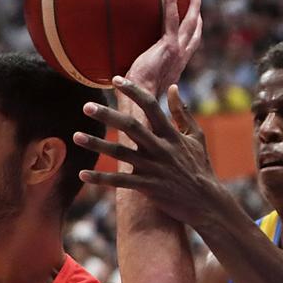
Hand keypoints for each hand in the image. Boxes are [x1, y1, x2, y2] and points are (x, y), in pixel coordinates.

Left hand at [75, 79, 218, 226]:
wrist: (206, 202)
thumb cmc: (200, 167)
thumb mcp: (196, 137)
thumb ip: (183, 112)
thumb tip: (172, 87)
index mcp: (171, 134)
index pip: (150, 106)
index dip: (133, 91)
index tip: (115, 80)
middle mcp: (160, 148)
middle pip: (130, 127)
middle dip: (108, 115)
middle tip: (86, 105)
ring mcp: (153, 168)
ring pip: (120, 153)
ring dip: (97, 144)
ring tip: (75, 136)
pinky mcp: (148, 187)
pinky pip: (119, 182)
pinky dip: (100, 178)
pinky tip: (82, 174)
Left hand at [125, 0, 202, 94]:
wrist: (138, 103)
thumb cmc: (135, 99)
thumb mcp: (140, 85)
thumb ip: (136, 78)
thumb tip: (117, 77)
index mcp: (175, 69)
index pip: (188, 49)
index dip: (193, 36)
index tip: (195, 26)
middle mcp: (180, 60)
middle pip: (194, 34)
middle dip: (198, 17)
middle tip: (198, 1)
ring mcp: (177, 52)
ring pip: (190, 23)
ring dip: (193, 5)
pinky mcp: (168, 46)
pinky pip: (172, 19)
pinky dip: (172, 2)